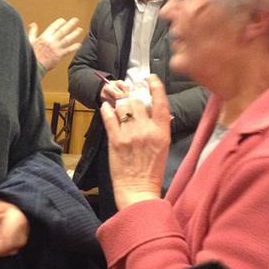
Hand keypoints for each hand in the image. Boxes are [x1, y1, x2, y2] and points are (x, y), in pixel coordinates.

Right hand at [27, 17, 82, 71]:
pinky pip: (69, 50)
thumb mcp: (30, 41)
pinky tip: (79, 44)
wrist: (34, 67)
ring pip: (67, 39)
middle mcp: (51, 41)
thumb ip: (33, 32)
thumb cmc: (32, 55)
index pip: (54, 26)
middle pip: (62, 30)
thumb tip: (33, 24)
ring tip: (80, 29)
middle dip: (70, 24)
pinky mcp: (59, 55)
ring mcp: (56, 48)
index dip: (60, 22)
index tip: (64, 21)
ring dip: (74, 33)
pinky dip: (74, 47)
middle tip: (76, 20)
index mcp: (44, 37)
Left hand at [101, 74, 170, 209]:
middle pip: (137, 103)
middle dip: (132, 101)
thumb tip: (151, 112)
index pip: (161, 103)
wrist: (138, 190)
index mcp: (161, 133)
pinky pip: (109, 118)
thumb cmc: (152, 171)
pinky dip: (106, 110)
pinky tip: (106, 108)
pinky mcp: (115, 140)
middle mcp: (146, 130)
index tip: (150, 78)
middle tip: (128, 104)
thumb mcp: (163, 148)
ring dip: (120, 106)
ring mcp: (130, 135)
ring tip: (119, 110)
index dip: (156, 87)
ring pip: (123, 107)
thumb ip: (158, 129)